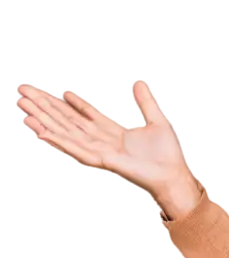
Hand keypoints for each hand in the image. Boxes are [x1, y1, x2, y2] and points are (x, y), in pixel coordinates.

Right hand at [17, 81, 197, 202]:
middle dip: (49, 110)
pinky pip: (77, 149)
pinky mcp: (102, 160)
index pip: (88, 116)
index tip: (60, 94)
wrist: (173, 174)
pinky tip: (43, 133)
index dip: (74, 105)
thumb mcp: (157, 122)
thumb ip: (146, 103)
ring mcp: (100, 151)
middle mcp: (103, 142)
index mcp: (115, 134)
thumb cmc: (166, 154)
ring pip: (67, 133)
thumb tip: (140, 83)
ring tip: (26, 111)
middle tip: (28, 95)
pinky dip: (60, 141)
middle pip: (71, 123)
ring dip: (46, 122)